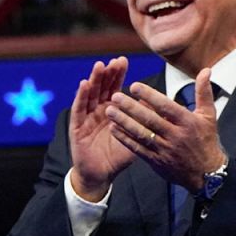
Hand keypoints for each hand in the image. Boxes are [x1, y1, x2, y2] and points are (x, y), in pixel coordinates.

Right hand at [68, 57, 134, 200]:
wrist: (100, 174)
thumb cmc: (117, 156)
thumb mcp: (135, 137)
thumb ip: (144, 122)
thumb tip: (159, 105)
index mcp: (112, 110)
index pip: (114, 88)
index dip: (118, 74)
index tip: (123, 60)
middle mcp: (98, 110)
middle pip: (102, 87)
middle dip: (108, 73)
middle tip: (115, 60)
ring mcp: (86, 117)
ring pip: (90, 94)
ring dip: (94, 79)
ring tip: (100, 66)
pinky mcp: (77, 126)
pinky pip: (79, 109)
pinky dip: (81, 96)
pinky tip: (84, 84)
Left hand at [105, 68, 226, 189]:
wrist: (206, 174)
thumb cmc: (206, 140)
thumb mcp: (209, 116)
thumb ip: (204, 92)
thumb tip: (205, 70)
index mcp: (187, 122)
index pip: (166, 106)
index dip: (149, 96)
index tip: (133, 86)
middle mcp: (175, 136)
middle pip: (150, 120)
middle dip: (130, 108)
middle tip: (115, 96)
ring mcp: (164, 150)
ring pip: (141, 134)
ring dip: (123, 122)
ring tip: (109, 110)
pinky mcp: (156, 161)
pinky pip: (137, 149)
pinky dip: (124, 139)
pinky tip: (113, 129)